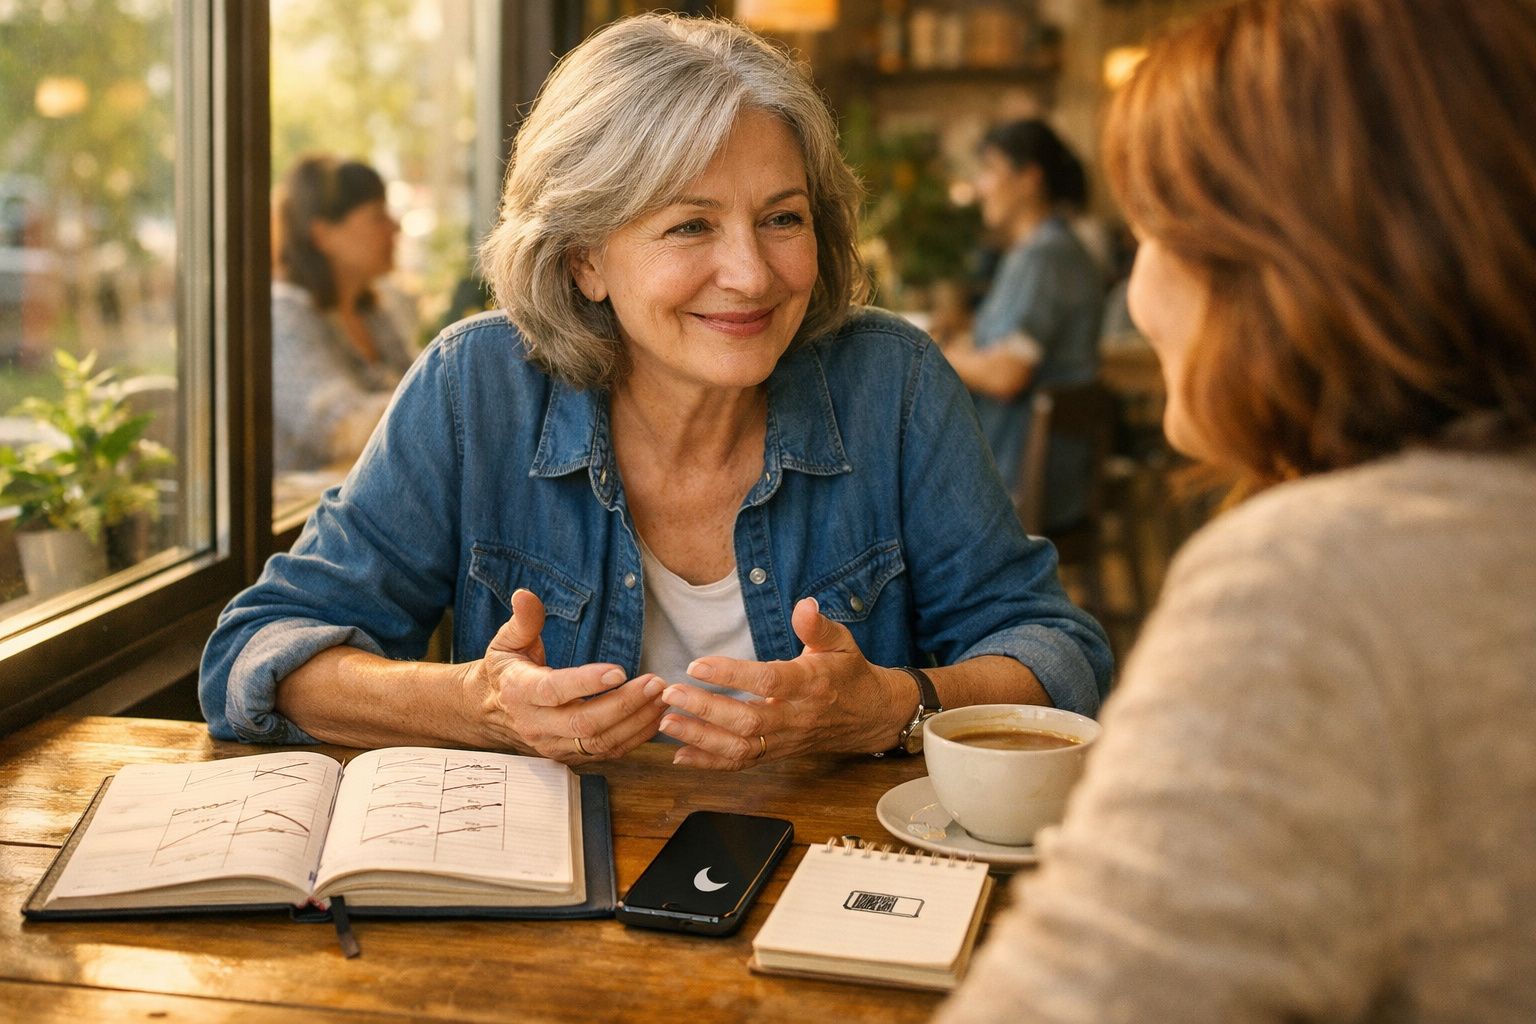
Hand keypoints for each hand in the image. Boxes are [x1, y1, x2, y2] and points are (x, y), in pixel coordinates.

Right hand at [462, 588, 665, 762]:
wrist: (490, 711)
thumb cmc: (505, 671)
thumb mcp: (506, 642)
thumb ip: (522, 621)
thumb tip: (524, 595)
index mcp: (520, 692)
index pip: (554, 691)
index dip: (586, 683)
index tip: (618, 671)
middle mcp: (536, 724)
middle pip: (584, 722)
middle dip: (624, 704)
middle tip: (654, 683)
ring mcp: (553, 745)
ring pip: (599, 741)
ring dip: (636, 722)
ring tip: (662, 699)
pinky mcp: (568, 756)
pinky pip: (605, 753)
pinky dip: (634, 738)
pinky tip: (654, 718)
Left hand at [656, 598, 912, 769]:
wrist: (869, 716)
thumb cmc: (848, 673)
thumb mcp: (841, 643)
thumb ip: (818, 627)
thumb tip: (804, 605)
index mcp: (810, 685)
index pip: (768, 682)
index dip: (732, 675)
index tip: (697, 665)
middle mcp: (795, 717)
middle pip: (747, 721)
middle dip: (705, 710)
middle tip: (670, 694)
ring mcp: (784, 740)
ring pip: (740, 747)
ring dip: (700, 738)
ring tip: (666, 722)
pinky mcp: (776, 753)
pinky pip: (741, 763)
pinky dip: (709, 763)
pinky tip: (678, 755)